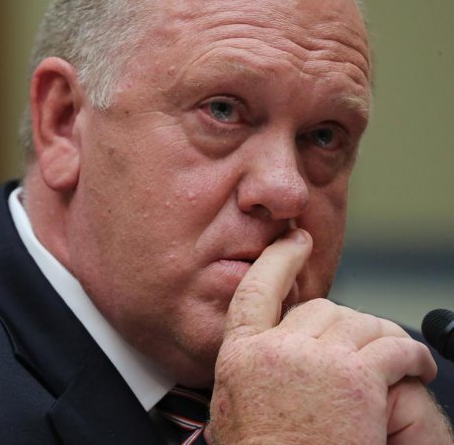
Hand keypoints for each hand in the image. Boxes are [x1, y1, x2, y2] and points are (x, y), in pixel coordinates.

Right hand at [205, 228, 449, 443]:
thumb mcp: (231, 407)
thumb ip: (244, 369)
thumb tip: (258, 356)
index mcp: (241, 353)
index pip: (258, 289)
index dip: (279, 260)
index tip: (296, 241)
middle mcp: (277, 348)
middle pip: (320, 307)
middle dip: (344, 323)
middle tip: (360, 343)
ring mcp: (318, 361)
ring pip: (360, 323)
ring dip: (382, 336)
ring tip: (397, 356)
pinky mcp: (357, 381)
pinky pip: (394, 349)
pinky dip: (413, 356)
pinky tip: (417, 366)